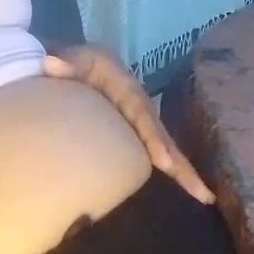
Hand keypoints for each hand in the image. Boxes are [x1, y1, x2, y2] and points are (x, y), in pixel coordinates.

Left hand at [43, 46, 215, 204]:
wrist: (70, 65)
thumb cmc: (72, 63)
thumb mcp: (71, 58)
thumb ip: (64, 64)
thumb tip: (49, 64)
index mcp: (125, 88)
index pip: (142, 115)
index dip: (153, 138)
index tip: (164, 162)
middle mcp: (139, 106)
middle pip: (162, 136)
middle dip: (181, 164)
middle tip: (203, 192)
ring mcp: (138, 119)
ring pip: (162, 146)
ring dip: (181, 170)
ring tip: (203, 195)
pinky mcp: (132, 129)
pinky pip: (150, 149)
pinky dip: (168, 167)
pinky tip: (181, 187)